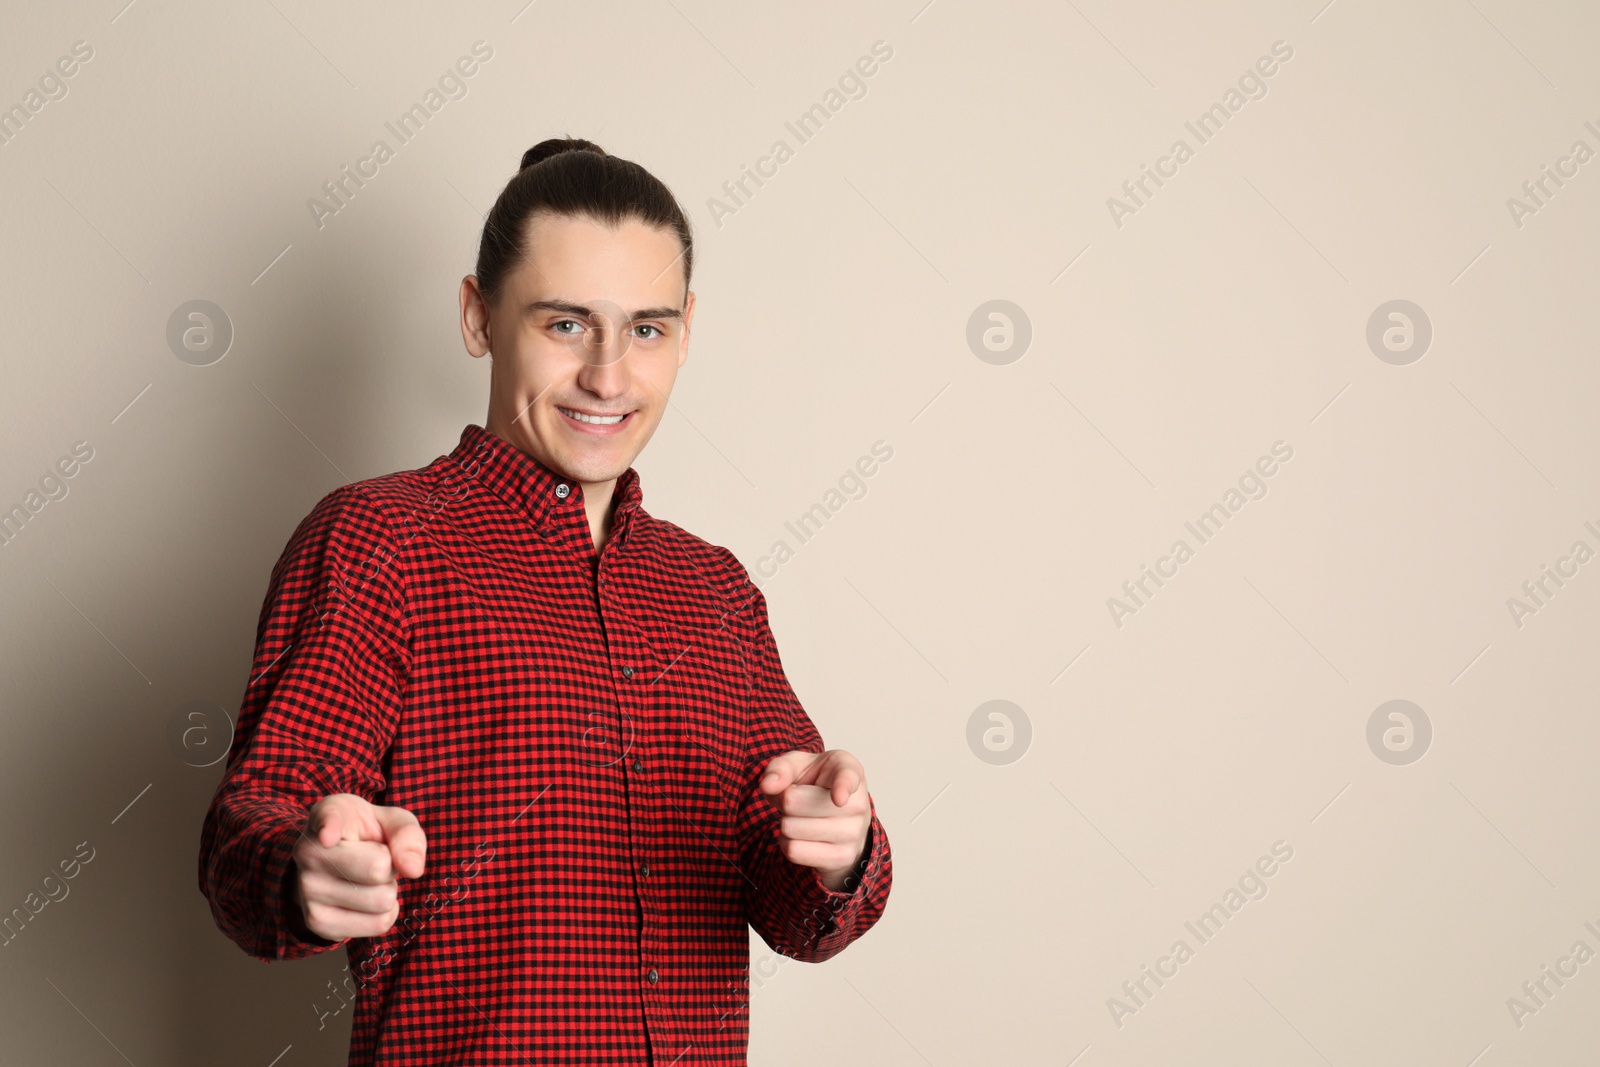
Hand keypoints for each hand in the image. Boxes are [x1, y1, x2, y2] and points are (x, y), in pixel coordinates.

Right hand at [290, 793, 426, 940]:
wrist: (335, 859)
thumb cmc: (369, 834)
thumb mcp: (392, 821)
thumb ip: (408, 835)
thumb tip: (413, 870)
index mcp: (329, 814)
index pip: (329, 819)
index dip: (331, 827)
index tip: (329, 835)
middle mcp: (308, 851)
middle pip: (378, 869)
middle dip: (391, 866)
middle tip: (375, 858)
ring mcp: (307, 889)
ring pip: (381, 901)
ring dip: (387, 890)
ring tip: (367, 878)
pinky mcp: (317, 922)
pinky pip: (377, 925)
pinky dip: (383, 913)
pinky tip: (364, 898)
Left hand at [759, 750, 871, 891]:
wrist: (839, 812)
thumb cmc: (816, 783)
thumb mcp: (797, 766)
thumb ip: (779, 768)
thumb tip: (767, 785)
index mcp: (848, 769)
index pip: (846, 778)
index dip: (841, 788)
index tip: (839, 799)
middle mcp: (857, 803)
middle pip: (792, 802)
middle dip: (783, 800)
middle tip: (799, 799)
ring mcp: (853, 833)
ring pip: (790, 828)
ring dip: (785, 822)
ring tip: (802, 817)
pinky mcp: (842, 857)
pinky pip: (794, 851)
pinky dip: (787, 842)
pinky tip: (802, 835)